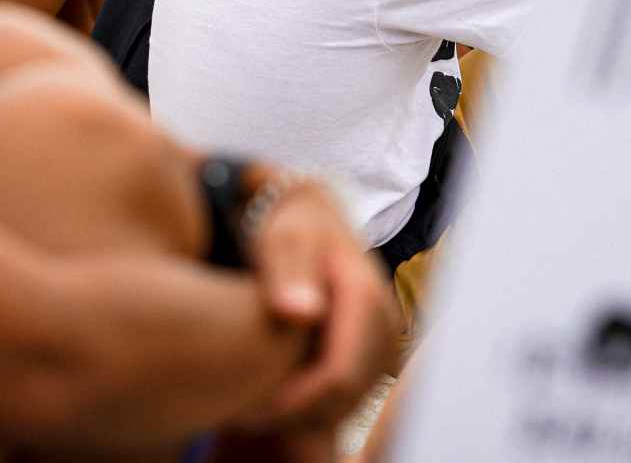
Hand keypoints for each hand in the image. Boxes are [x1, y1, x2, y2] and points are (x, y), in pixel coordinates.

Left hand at [241, 181, 400, 435]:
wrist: (312, 217)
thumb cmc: (289, 226)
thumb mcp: (281, 239)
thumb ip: (288, 272)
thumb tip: (302, 313)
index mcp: (366, 297)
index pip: (339, 375)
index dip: (296, 401)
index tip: (250, 408)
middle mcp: (386, 321)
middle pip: (346, 397)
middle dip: (298, 412)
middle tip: (244, 412)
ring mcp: (386, 339)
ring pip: (349, 402)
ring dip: (306, 412)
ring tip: (256, 403)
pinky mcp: (377, 350)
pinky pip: (350, 395)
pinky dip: (316, 404)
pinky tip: (278, 393)